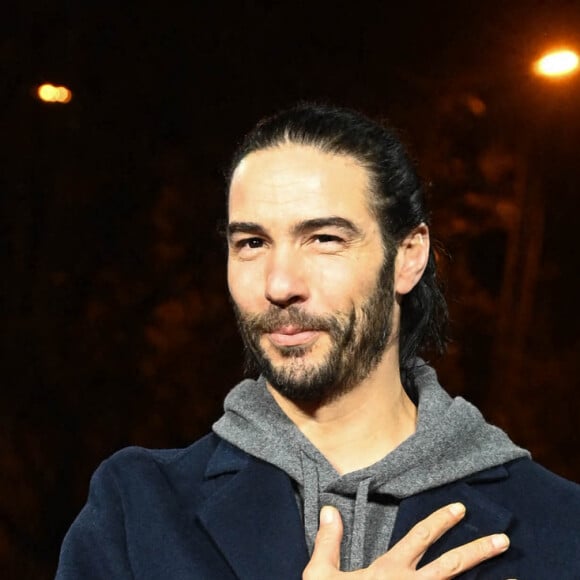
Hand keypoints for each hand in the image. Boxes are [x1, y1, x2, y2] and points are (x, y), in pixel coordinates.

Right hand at [302, 503, 509, 578]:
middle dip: (477, 550)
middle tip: (503, 540)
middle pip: (451, 564)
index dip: (440, 521)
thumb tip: (329, 509)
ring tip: (515, 577)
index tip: (459, 509)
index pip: (420, 537)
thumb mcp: (320, 575)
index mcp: (389, 570)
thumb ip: (328, 541)